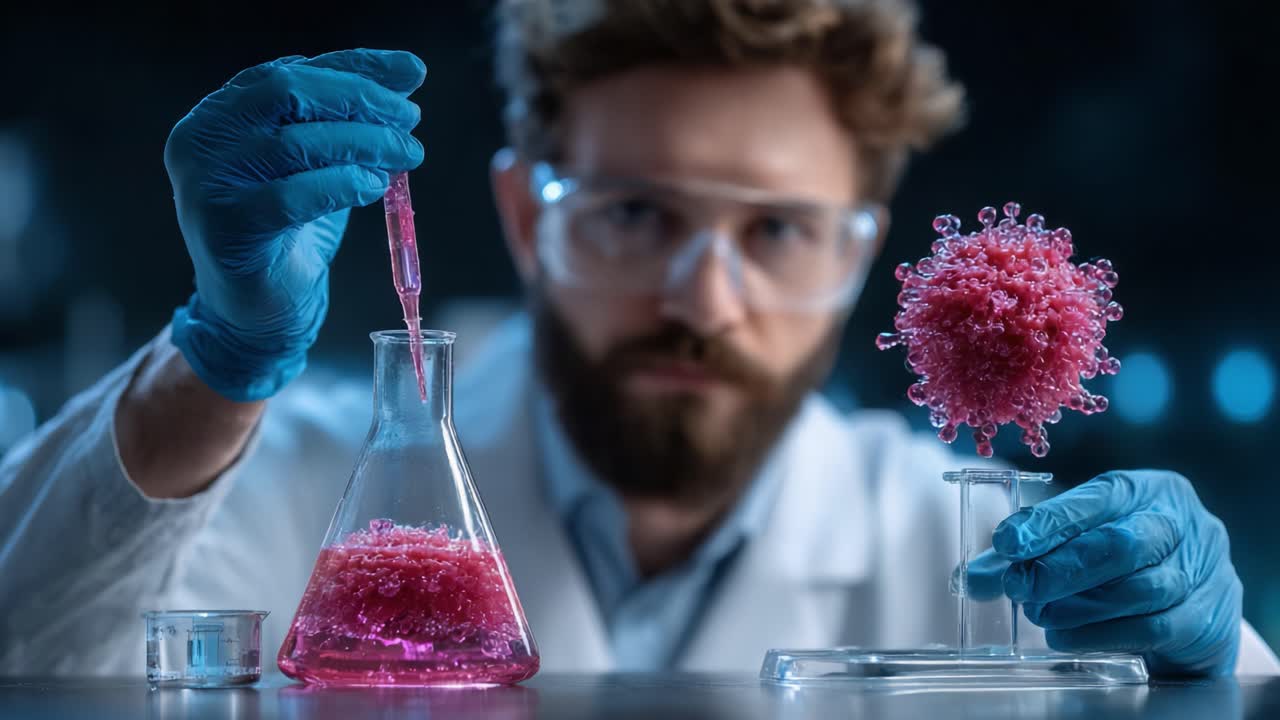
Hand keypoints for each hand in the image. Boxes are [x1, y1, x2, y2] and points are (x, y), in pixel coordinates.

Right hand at [164, 49, 425, 400]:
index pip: (291, 71)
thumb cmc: (291, 231)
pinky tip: (374, 186)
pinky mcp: (224, 226)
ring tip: (406, 154)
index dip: (355, 66)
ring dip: (363, 143)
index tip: (411, 71)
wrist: (259, 311)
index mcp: (223, 113)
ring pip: (293, 143)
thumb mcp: (322, 164)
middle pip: (287, 92)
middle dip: (360, 99)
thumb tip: (405, 77)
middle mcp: (203, 138)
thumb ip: (349, 121)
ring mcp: (206, 182)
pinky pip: (291, 196)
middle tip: (411, 118)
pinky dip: (342, 185)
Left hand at [993, 469, 1241, 675]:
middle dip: (1060, 568)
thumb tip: (968, 579)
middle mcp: (1179, 522)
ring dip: (1077, 606)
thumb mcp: (1082, 540)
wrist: (1194, 605)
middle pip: (1120, 544)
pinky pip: (1151, 628)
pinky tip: (1065, 635)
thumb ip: (1026, 557)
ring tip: (1040, 613)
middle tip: (1018, 586)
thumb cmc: (1125, 563)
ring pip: (1137, 589)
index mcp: (1146, 489)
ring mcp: (1201, 569)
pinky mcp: (1206, 616)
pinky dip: (1099, 634)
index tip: (1007, 543)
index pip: (1095, 498)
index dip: (1049, 522)